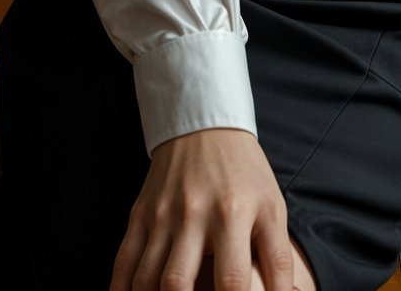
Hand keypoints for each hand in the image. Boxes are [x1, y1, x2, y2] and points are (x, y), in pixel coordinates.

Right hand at [109, 126, 293, 290]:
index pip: (232, 281)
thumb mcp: (272, 208)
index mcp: (232, 214)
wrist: (203, 125)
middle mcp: (193, 215)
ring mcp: (161, 215)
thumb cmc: (244, 173)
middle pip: (178, 283)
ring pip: (146, 278)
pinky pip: (124, 260)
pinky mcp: (140, 214)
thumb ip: (278, 258)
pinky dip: (121, 289)